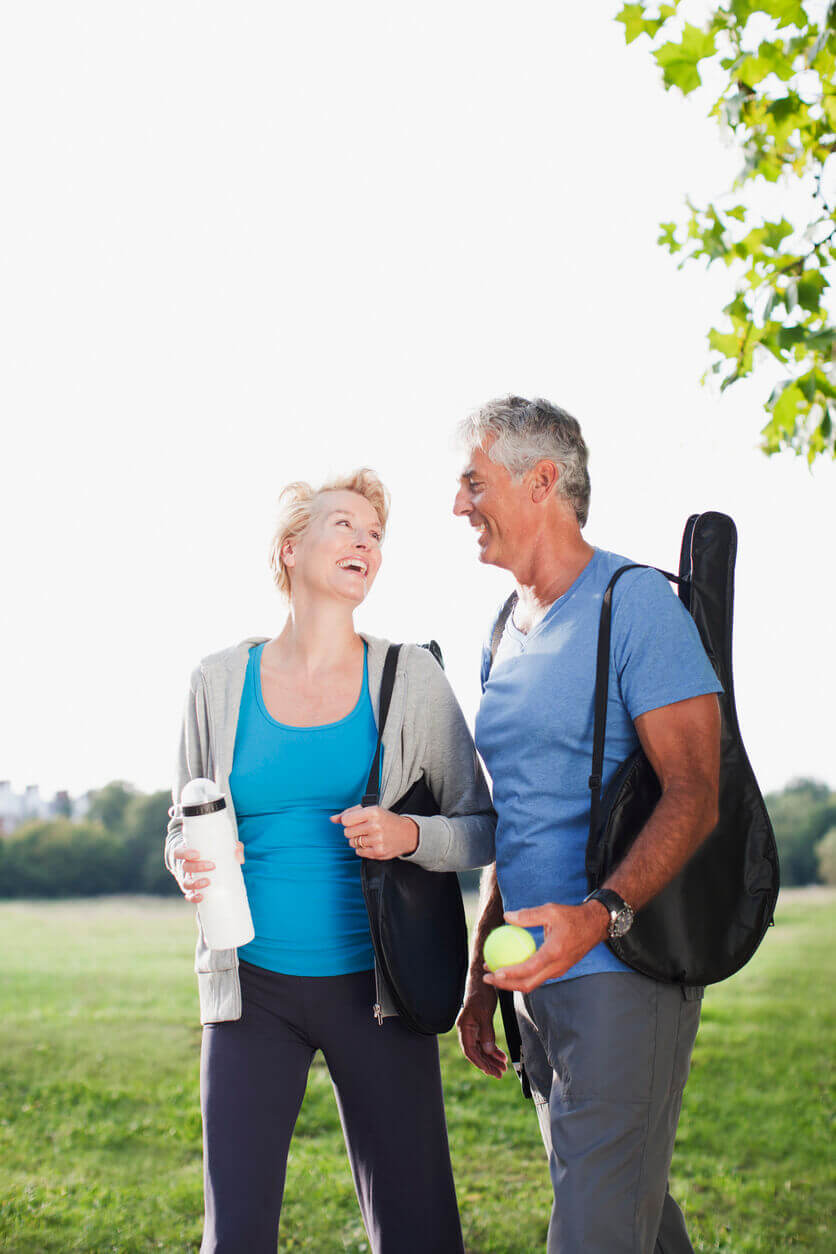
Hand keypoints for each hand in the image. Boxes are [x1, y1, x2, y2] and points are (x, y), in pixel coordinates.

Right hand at [172, 841, 244, 902]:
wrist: (213, 865)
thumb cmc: (216, 852)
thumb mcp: (225, 847)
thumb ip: (235, 848)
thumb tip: (240, 859)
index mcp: (189, 853)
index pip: (179, 852)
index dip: (184, 853)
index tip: (197, 854)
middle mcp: (186, 866)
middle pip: (185, 867)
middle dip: (197, 867)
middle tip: (212, 866)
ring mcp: (188, 879)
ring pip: (185, 883)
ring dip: (195, 883)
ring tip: (207, 882)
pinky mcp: (193, 890)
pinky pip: (189, 895)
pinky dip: (193, 897)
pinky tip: (201, 897)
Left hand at [330, 806, 418, 858]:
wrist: (408, 833)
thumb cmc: (386, 820)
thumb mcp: (371, 810)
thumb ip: (350, 813)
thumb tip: (332, 819)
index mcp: (373, 812)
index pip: (346, 820)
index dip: (347, 821)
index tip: (354, 821)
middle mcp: (375, 825)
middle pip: (347, 832)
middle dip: (352, 831)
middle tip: (363, 829)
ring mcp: (377, 840)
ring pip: (352, 843)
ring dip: (357, 840)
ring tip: (368, 836)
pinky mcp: (379, 852)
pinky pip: (359, 852)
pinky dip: (362, 849)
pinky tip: (371, 843)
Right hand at [456, 976, 506, 1078]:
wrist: (483, 976)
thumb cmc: (481, 993)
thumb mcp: (485, 1013)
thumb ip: (486, 1033)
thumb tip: (488, 1051)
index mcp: (464, 1027)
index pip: (470, 1051)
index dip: (480, 1063)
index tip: (491, 1071)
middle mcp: (467, 1029)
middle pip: (476, 1052)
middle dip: (488, 1063)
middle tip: (500, 1073)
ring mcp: (473, 1027)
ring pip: (481, 1048)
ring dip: (491, 1058)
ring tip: (503, 1066)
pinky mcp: (480, 1024)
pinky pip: (485, 1041)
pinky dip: (493, 1049)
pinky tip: (501, 1055)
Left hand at [483, 901, 608, 992]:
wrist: (595, 926)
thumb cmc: (572, 916)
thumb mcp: (550, 910)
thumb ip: (528, 915)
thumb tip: (507, 917)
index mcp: (554, 952)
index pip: (528, 970)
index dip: (509, 974)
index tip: (493, 972)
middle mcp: (556, 967)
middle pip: (527, 984)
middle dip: (505, 985)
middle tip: (486, 977)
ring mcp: (558, 971)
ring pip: (532, 984)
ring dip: (512, 982)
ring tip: (493, 972)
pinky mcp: (558, 970)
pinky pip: (537, 977)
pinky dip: (522, 976)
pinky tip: (510, 966)